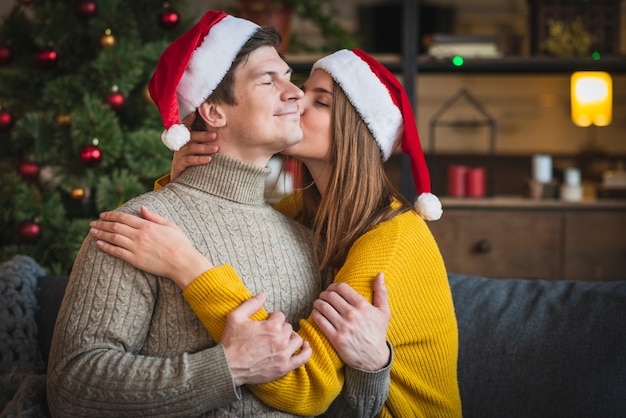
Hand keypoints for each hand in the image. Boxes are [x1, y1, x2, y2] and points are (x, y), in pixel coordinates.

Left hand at [89, 205, 212, 288]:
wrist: (183, 263)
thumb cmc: (180, 244)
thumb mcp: (170, 225)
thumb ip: (154, 217)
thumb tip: (142, 208)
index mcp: (148, 225)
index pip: (124, 217)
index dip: (111, 215)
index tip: (103, 215)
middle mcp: (140, 235)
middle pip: (116, 227)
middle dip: (102, 224)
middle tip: (93, 223)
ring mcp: (136, 248)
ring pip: (113, 238)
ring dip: (101, 233)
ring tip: (92, 231)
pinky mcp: (135, 260)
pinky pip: (117, 252)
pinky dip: (106, 247)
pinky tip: (99, 244)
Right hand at [170, 113, 217, 181]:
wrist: (181, 180)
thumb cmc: (193, 162)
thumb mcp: (196, 150)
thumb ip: (203, 141)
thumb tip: (219, 134)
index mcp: (184, 139)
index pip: (185, 126)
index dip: (188, 120)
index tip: (194, 113)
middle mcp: (180, 145)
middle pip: (191, 137)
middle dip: (204, 135)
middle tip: (215, 135)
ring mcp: (178, 154)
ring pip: (191, 148)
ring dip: (204, 148)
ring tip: (216, 148)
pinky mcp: (179, 164)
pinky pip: (189, 160)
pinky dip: (199, 159)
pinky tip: (208, 159)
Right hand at [223, 292, 311, 385]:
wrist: (227, 367)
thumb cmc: (231, 342)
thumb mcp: (236, 317)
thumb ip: (252, 304)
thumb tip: (263, 294)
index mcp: (272, 326)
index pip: (280, 316)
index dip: (272, 318)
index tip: (265, 323)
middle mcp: (281, 340)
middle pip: (288, 327)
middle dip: (280, 327)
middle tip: (270, 332)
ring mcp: (283, 355)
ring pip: (297, 340)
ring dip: (291, 337)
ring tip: (283, 338)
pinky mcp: (283, 368)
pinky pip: (302, 359)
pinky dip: (306, 352)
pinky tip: (305, 347)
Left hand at [312, 272, 390, 370]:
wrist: (374, 358)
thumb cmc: (378, 332)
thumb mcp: (384, 312)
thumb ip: (381, 292)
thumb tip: (380, 274)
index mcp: (363, 305)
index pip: (341, 288)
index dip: (333, 286)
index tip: (331, 289)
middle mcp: (352, 314)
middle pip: (330, 296)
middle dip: (324, 294)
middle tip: (323, 296)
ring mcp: (344, 327)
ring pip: (323, 307)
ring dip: (317, 303)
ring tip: (318, 304)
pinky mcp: (336, 338)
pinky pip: (320, 321)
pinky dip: (315, 314)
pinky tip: (316, 313)